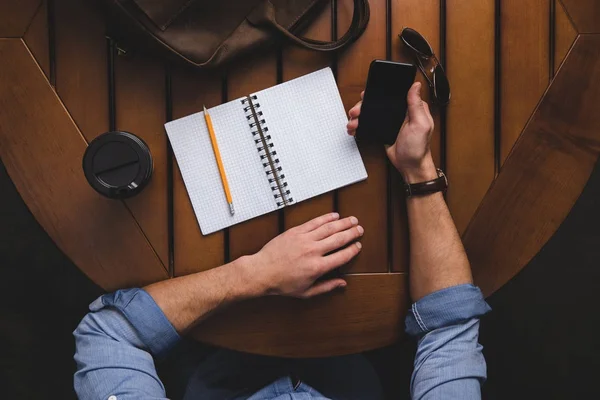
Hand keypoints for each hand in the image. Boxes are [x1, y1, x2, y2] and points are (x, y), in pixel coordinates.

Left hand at [245, 213, 362, 298]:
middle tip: (360, 229)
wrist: (261, 272)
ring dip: (343, 223)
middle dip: (352, 233)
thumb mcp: (306, 292)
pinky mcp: (296, 231)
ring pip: (329, 228)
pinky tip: (334, 215)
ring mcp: (304, 239)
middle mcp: (313, 251)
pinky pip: (314, 222)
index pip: (342, 255)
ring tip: (352, 220)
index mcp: (318, 267)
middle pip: (339, 239)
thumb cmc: (282, 284)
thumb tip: (343, 284)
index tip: (358, 246)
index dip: (353, 249)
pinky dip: (326, 218)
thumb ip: (326, 287)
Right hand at [346, 82, 436, 181]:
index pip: (393, 94)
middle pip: (379, 103)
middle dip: (365, 106)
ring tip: (353, 122)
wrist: (410, 166)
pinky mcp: (383, 130)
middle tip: (356, 111)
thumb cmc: (418, 148)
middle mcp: (400, 112)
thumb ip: (416, 105)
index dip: (380, 93)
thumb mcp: (420, 124)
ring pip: (372, 113)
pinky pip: (370, 123)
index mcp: (411, 108)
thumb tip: (415, 85)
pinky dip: (361, 125)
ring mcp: (391, 121)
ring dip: (360, 116)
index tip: (368, 95)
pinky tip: (355, 127)